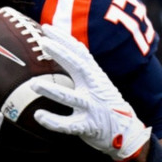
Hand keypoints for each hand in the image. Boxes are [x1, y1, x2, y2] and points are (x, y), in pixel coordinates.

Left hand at [32, 24, 150, 161]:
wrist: (128, 134)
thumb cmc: (107, 106)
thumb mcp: (99, 84)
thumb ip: (84, 70)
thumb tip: (65, 50)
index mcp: (95, 77)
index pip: (80, 53)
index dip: (64, 39)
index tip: (47, 27)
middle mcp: (95, 89)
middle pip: (78, 67)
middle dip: (61, 54)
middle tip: (43, 42)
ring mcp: (92, 109)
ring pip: (71, 98)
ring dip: (52, 90)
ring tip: (33, 84)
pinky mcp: (89, 127)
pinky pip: (69, 125)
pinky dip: (53, 121)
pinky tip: (38, 116)